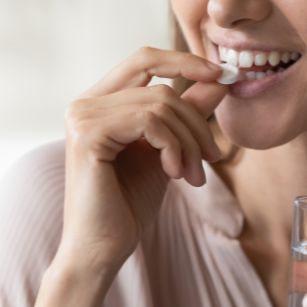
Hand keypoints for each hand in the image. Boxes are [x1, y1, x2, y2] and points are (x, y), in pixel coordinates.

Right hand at [54, 47, 228, 272]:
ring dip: (188, 141)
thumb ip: (187, 112)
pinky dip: (173, 146)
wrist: (103, 248)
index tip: (224, 75)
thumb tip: (219, 79)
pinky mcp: (88, 134)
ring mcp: (82, 116)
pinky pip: (149, 121)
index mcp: (99, 101)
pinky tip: (175, 173)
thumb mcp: (168, 148)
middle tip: (213, 157)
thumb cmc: (129, 202)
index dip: (185, 60)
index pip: (145, 59)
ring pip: (160, 104)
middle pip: (159, 84)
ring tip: (193, 174)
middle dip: (195, 119)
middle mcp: (84, 103)